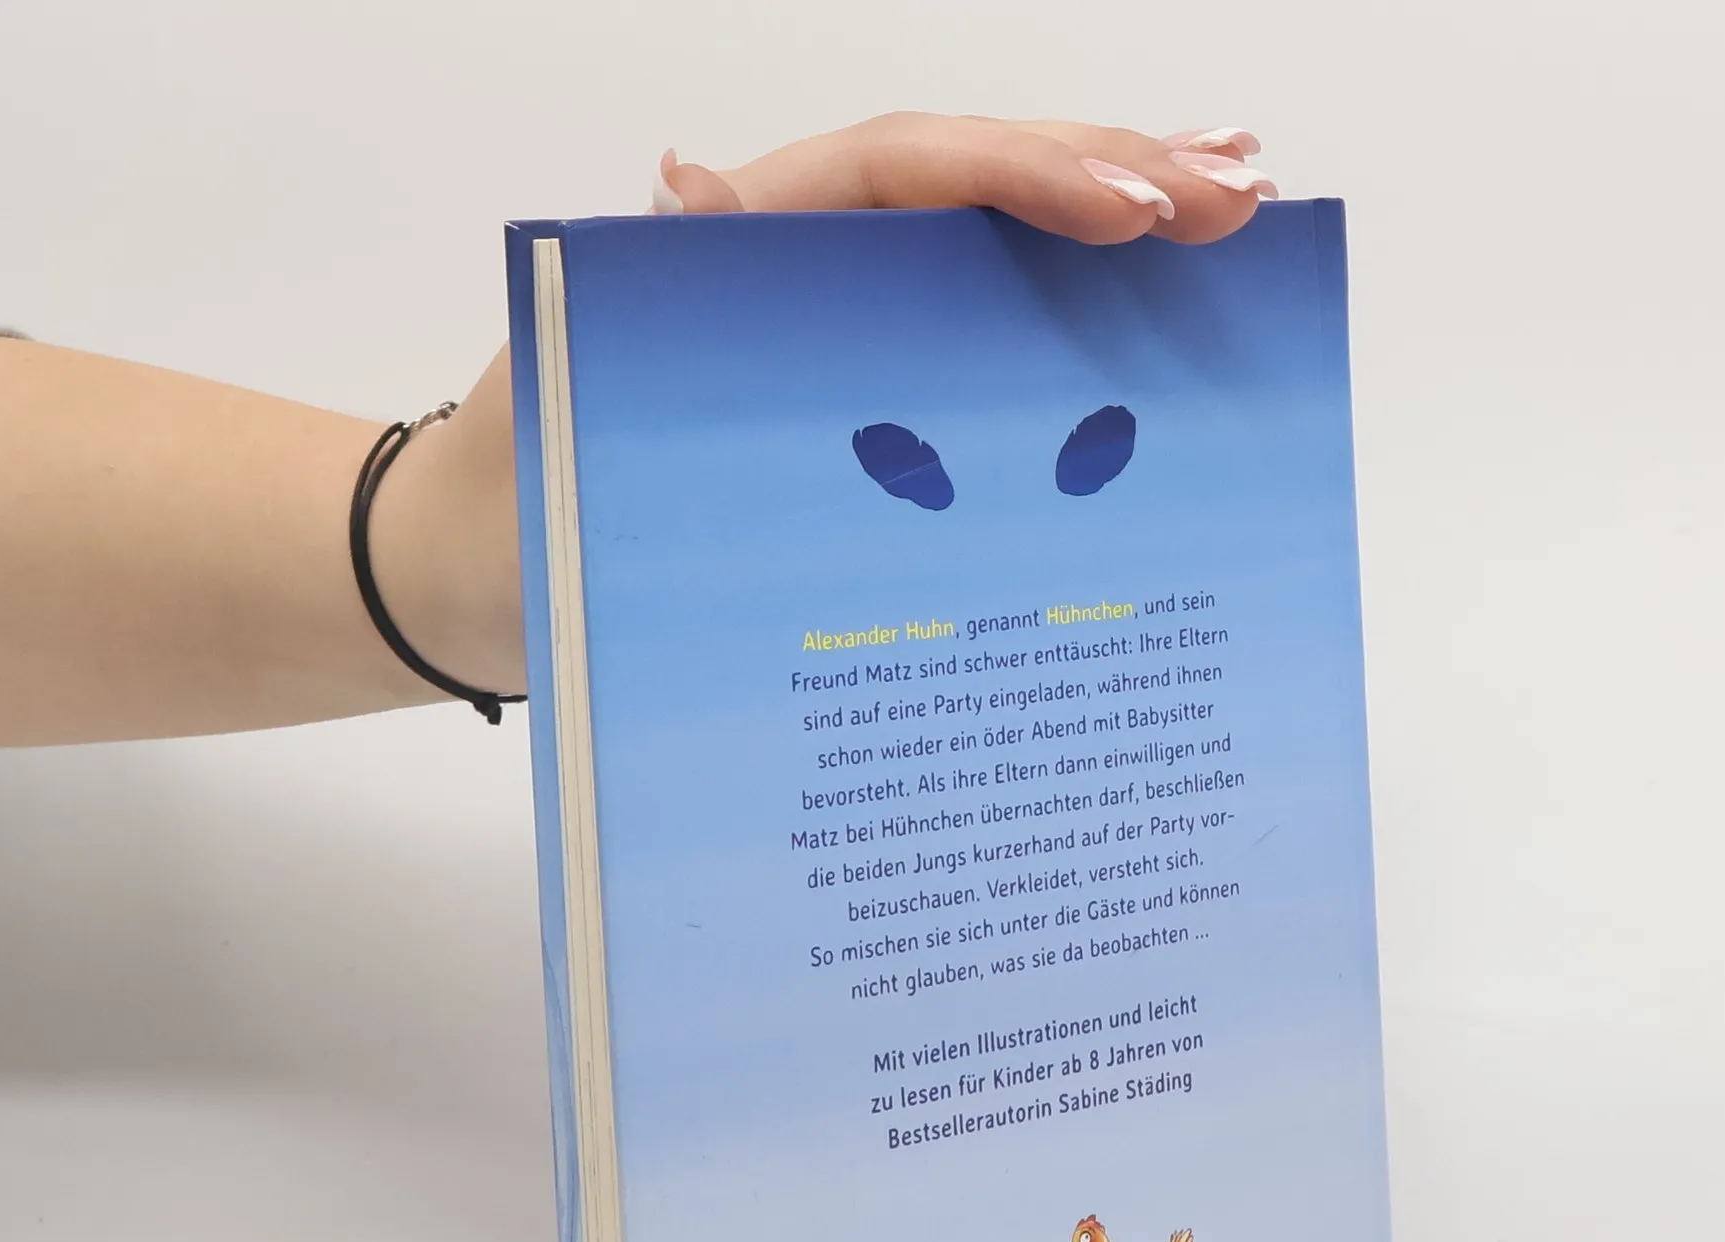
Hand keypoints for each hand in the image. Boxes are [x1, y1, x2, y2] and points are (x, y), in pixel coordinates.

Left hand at [388, 113, 1275, 703]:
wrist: (483, 585)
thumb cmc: (519, 495)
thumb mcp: (566, 395)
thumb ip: (636, 301)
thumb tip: (685, 184)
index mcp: (747, 250)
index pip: (909, 173)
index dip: (1025, 180)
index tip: (1137, 212)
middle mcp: (812, 280)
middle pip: (980, 196)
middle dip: (1114, 177)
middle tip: (1241, 190)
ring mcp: (852, 353)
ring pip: (998, 273)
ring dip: (1116, 241)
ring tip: (1238, 215)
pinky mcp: (873, 426)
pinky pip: (982, 370)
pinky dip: (1072, 353)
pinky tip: (1156, 352)